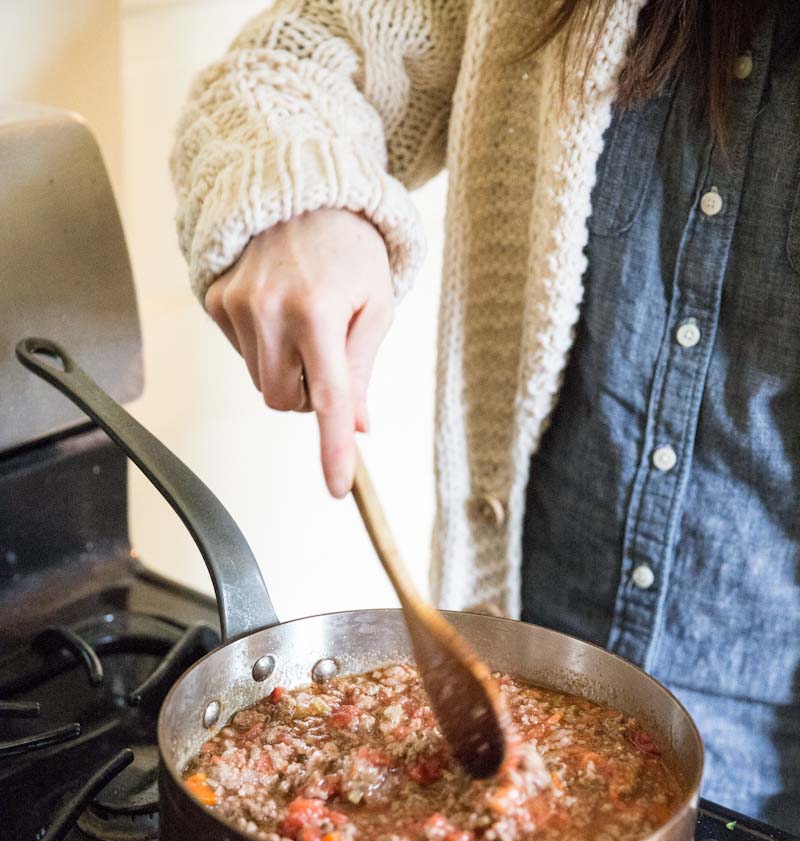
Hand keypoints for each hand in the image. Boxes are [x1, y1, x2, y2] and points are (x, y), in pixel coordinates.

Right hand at [205, 209, 393, 496]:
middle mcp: (270, 311)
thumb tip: (358, 426)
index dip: (332, 447)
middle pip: (286, 402)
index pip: (328, 396)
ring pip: (262, 384)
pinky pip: (241, 356)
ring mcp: (235, 306)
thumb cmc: (349, 248)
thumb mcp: (376, 303)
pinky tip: (278, 308)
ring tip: (305, 323)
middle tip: (329, 355)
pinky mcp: (215, 300)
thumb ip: (363, 369)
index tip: (337, 487)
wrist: (297, 185)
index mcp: (320, 312)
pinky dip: (263, 347)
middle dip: (309, 396)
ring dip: (286, 372)